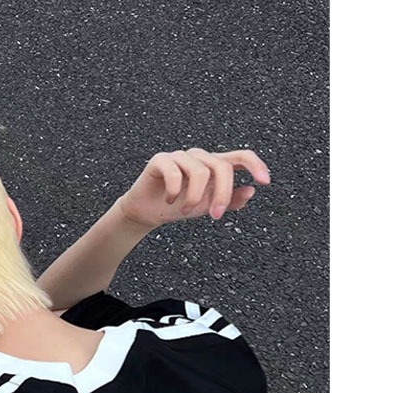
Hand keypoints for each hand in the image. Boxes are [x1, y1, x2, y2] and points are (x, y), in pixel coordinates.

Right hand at [116, 148, 271, 228]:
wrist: (146, 213)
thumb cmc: (176, 207)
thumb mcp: (206, 207)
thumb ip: (229, 201)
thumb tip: (251, 191)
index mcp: (213, 165)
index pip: (241, 156)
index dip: (255, 165)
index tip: (265, 182)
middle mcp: (199, 157)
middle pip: (221, 167)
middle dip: (222, 194)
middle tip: (215, 216)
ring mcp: (180, 156)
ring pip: (199, 171)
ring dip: (195, 198)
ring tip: (186, 211)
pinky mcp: (161, 160)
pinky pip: (174, 172)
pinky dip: (175, 191)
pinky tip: (169, 200)